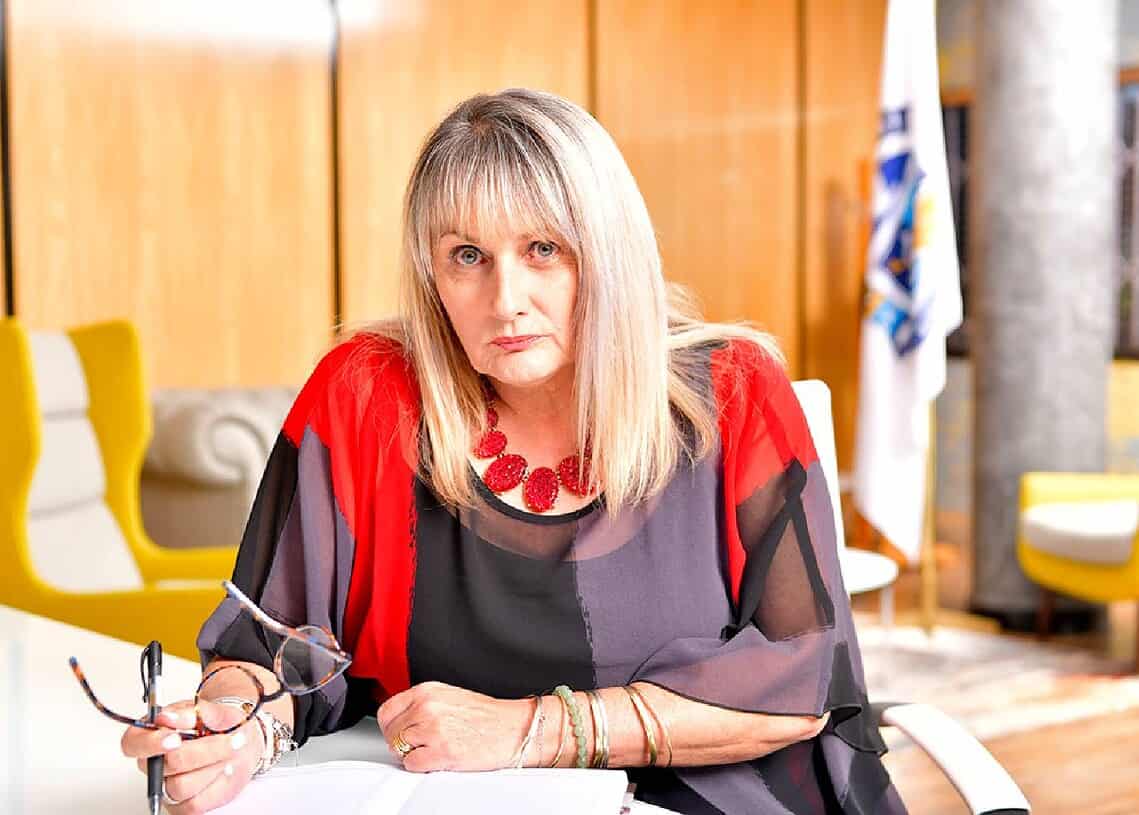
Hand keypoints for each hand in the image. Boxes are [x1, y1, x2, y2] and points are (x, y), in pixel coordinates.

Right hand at [121, 699, 263, 813]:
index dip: (151, 743)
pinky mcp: (182, 806)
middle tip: (232, 739)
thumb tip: (166, 717)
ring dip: (214, 766)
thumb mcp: (211, 709)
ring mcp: (166, 787)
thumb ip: (191, 712)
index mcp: (151, 735)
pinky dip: (217, 784)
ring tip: (230, 751)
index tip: (175, 737)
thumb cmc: (218, 724)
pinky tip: (224, 769)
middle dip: (204, 751)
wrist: (239, 739)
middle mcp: (155, 764)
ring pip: (181, 786)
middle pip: (167, 764)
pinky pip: (194, 804)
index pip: (133, 743)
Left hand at [377, 681, 533, 772]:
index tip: (398, 732)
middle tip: (419, 744)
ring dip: (413, 753)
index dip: (391, 726)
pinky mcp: (440, 751)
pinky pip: (411, 764)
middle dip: (401, 742)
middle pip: (390, 731)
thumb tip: (401, 720)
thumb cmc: (488, 716)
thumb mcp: (450, 697)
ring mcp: (432, 728)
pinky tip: (439, 758)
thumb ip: (423, 704)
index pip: (387, 710)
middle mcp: (427, 706)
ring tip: (434, 749)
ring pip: (398, 748)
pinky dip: (422, 766)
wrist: (513, 728)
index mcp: (427, 690)